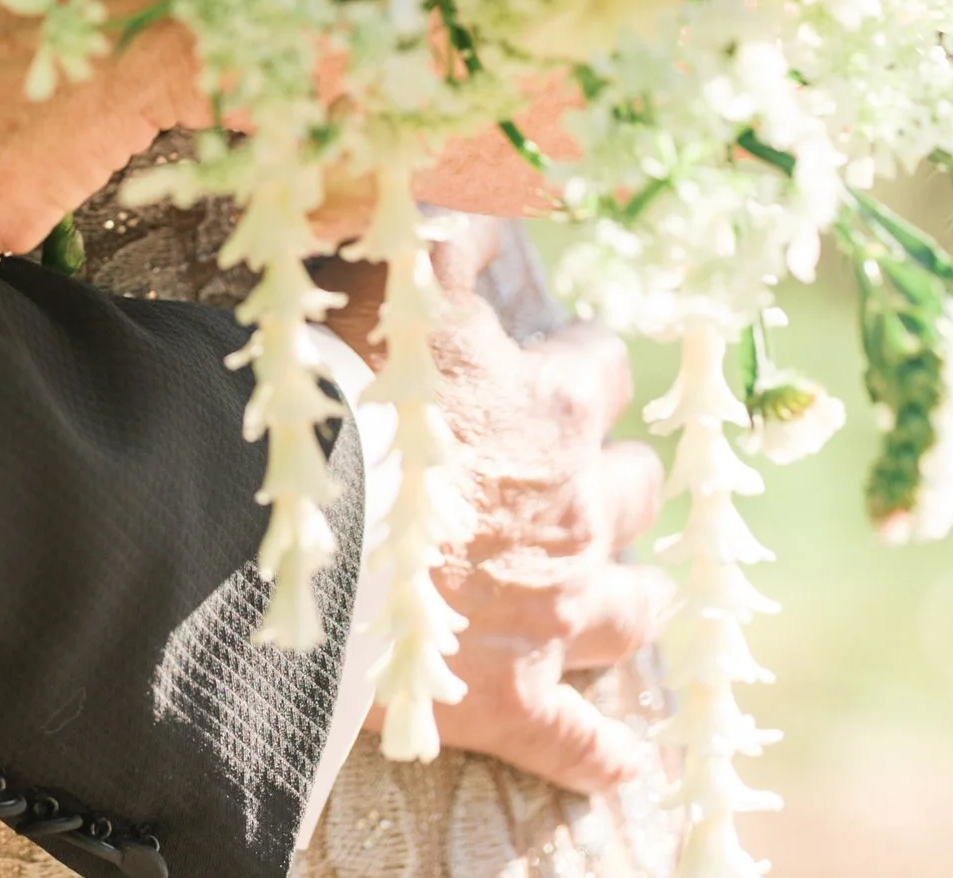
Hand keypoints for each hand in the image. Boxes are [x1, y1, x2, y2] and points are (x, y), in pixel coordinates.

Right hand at [328, 228, 668, 798]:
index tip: (561, 368)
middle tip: (598, 481)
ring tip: (640, 596)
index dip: (582, 369)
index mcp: (553, 406)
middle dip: (618, 481)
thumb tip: (495, 188)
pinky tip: (628, 765)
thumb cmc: (348, 384)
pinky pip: (580, 742)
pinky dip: (605, 755)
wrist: (311, 520)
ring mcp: (553, 613)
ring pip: (633, 608)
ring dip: (637, 598)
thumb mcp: (403, 271)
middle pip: (631, 488)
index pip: (603, 373)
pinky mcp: (514, 700)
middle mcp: (575, 508)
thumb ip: (455, 226)